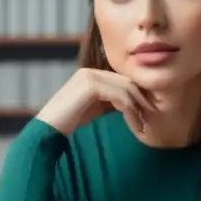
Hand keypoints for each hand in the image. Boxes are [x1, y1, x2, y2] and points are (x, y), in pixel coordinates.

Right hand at [36, 68, 157, 135]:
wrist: (48, 129)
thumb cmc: (70, 121)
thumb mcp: (95, 107)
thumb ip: (109, 101)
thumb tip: (132, 103)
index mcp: (92, 74)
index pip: (122, 81)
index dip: (137, 96)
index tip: (147, 113)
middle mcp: (91, 71)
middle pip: (126, 83)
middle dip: (141, 101)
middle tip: (151, 118)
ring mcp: (90, 76)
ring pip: (125, 90)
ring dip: (138, 109)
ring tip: (143, 126)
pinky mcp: (91, 85)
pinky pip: (120, 97)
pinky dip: (130, 112)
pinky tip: (135, 125)